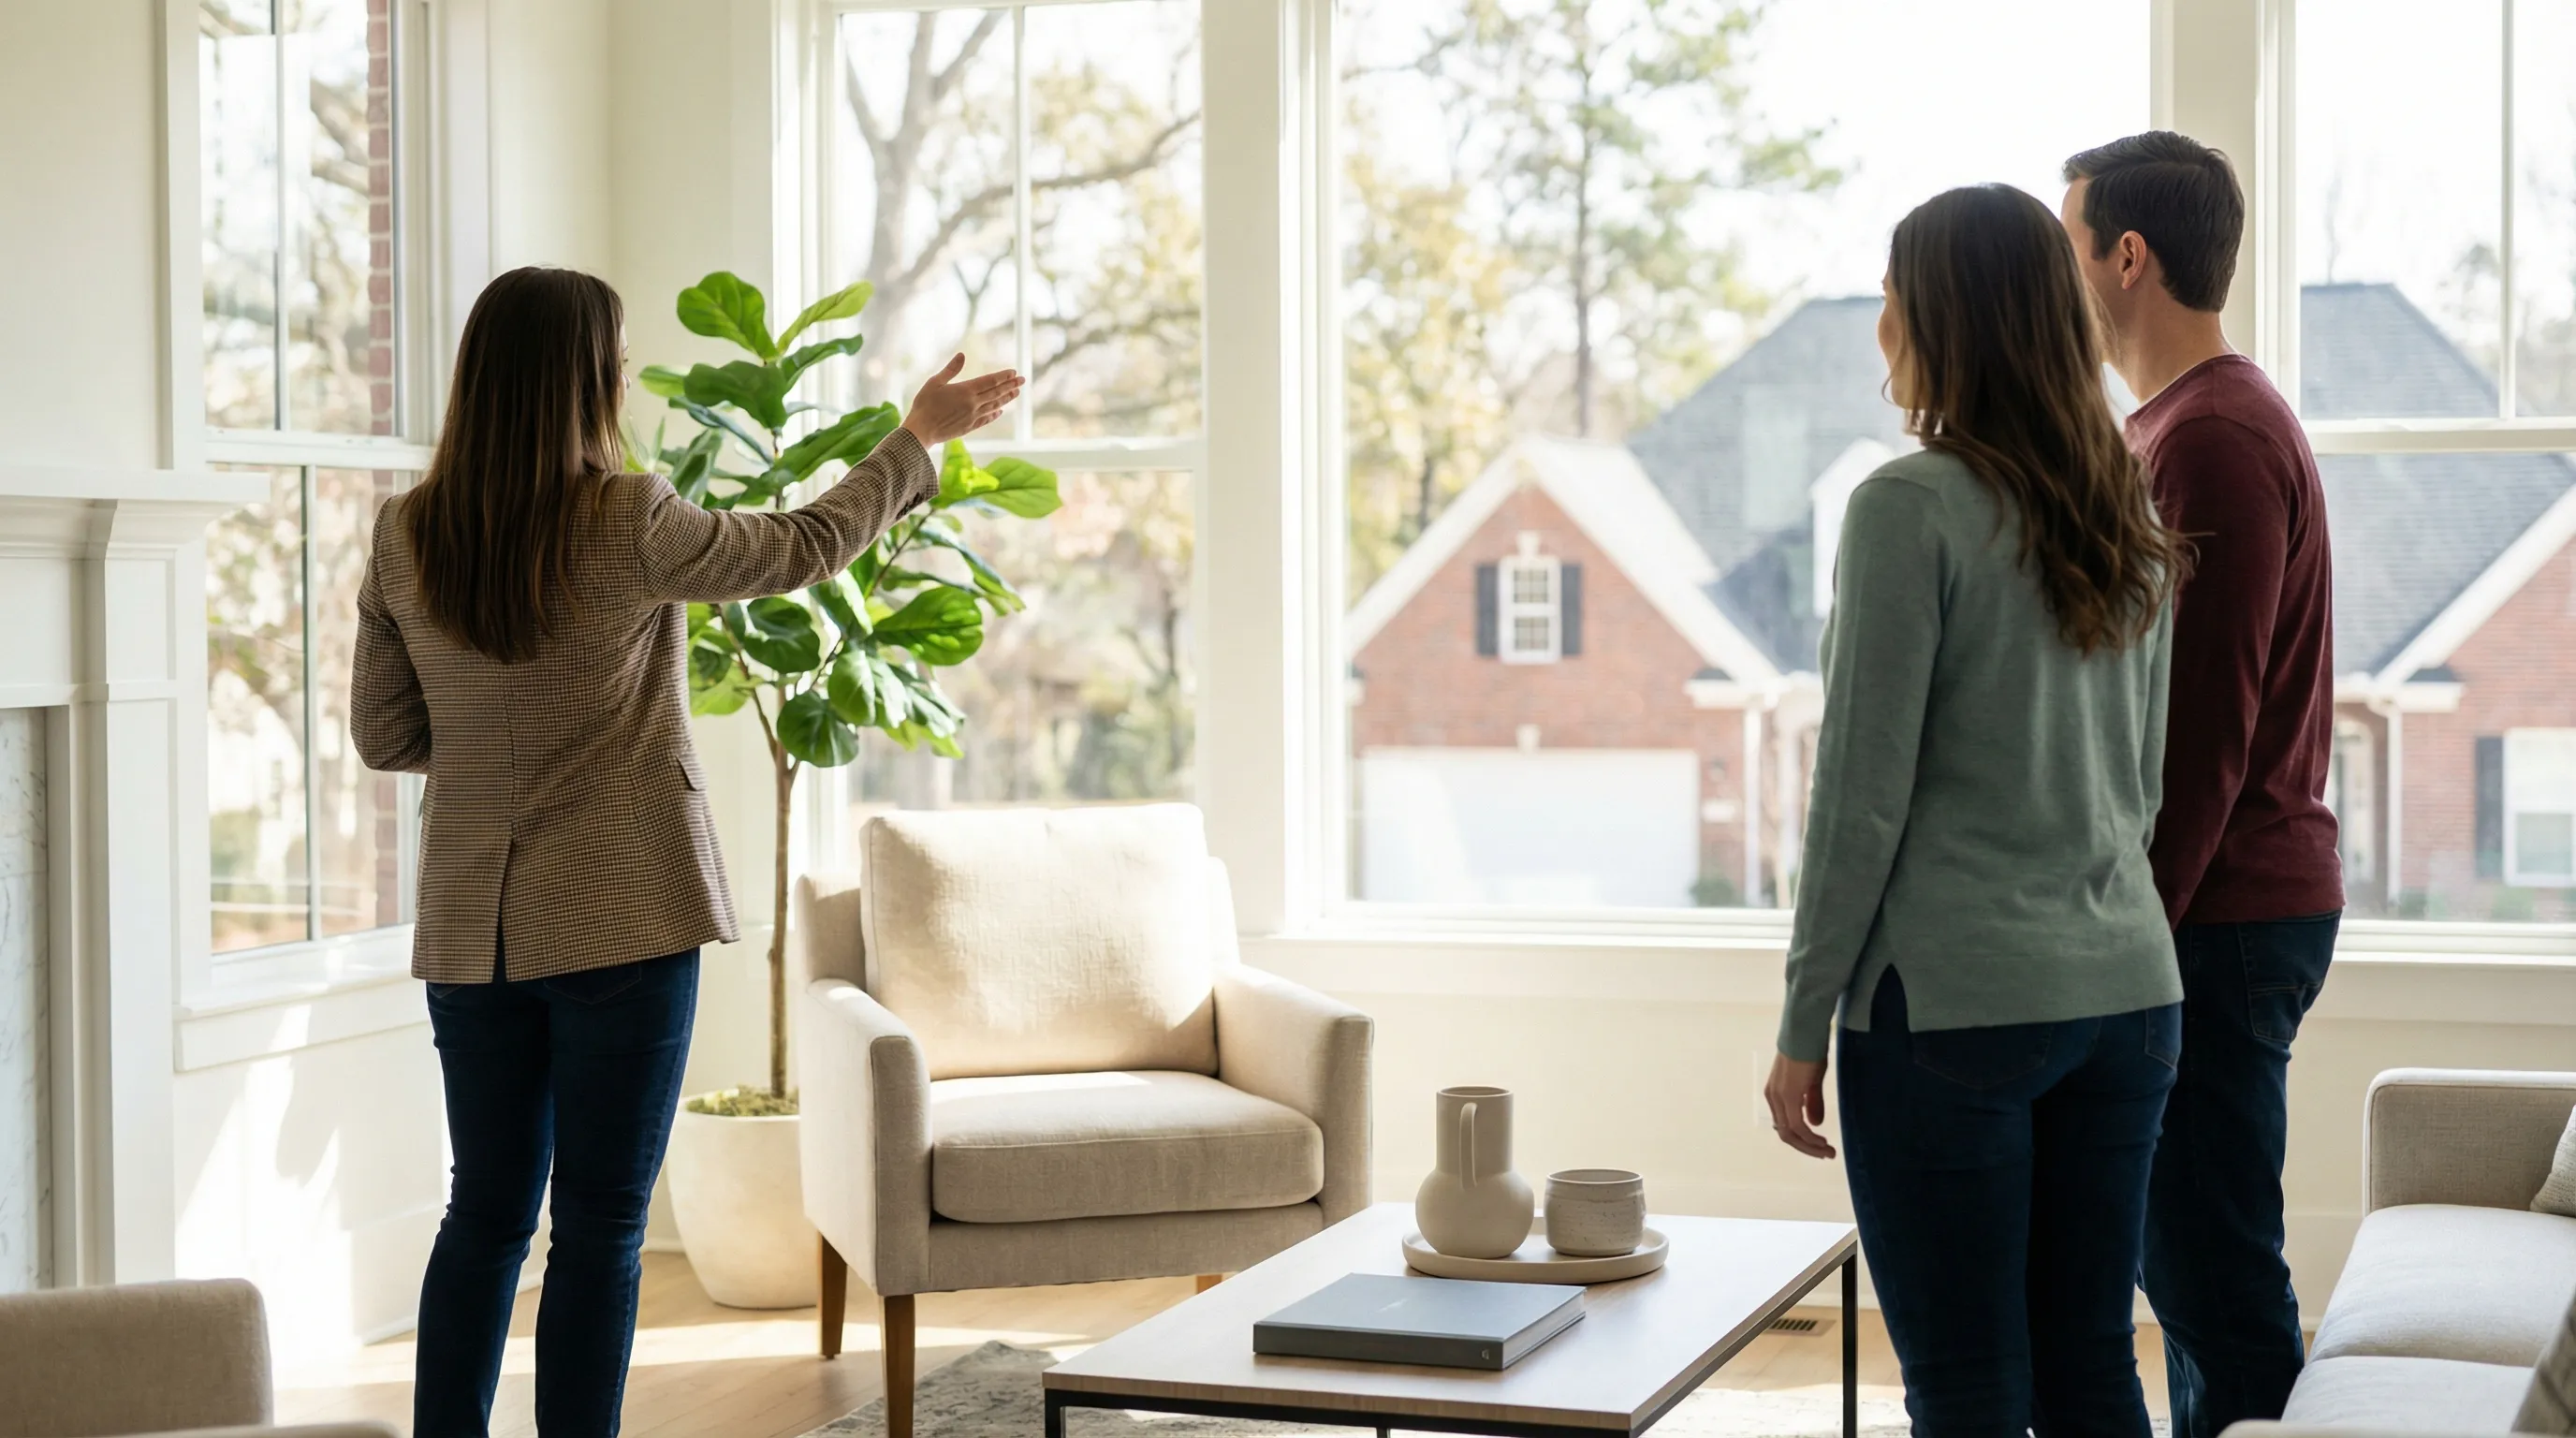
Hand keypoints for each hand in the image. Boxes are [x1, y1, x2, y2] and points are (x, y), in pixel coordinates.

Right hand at [897, 354, 1022, 448]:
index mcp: (965, 390)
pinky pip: (986, 419)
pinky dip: (995, 414)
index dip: (1003, 376)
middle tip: (1023, 380)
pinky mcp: (969, 427)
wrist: (921, 430)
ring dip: (1006, 399)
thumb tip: (962, 355)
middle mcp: (973, 403)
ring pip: (994, 406)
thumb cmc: (924, 404)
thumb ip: (951, 369)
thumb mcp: (934, 382)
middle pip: (996, 393)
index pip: (990, 381)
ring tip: (1016, 393)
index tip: (1014, 372)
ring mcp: (973, 416)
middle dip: (1011, 386)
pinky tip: (1000, 411)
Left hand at [1764, 1052, 1835, 1159]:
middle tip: (1826, 1155)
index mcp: (1775, 1094)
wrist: (1805, 1032)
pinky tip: (1822, 1141)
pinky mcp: (1788, 1095)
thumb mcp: (1811, 1081)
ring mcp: (1778, 1097)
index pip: (1785, 1126)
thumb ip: (1812, 1102)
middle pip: (1785, 1134)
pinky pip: (1797, 1125)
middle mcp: (1773, 1097)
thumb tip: (1815, 1123)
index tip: (1820, 1146)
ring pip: (1790, 1133)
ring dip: (1810, 1146)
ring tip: (1828, 1152)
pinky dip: (1810, 1137)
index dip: (1801, 1140)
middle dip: (1807, 1148)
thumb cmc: (1810, 1051)